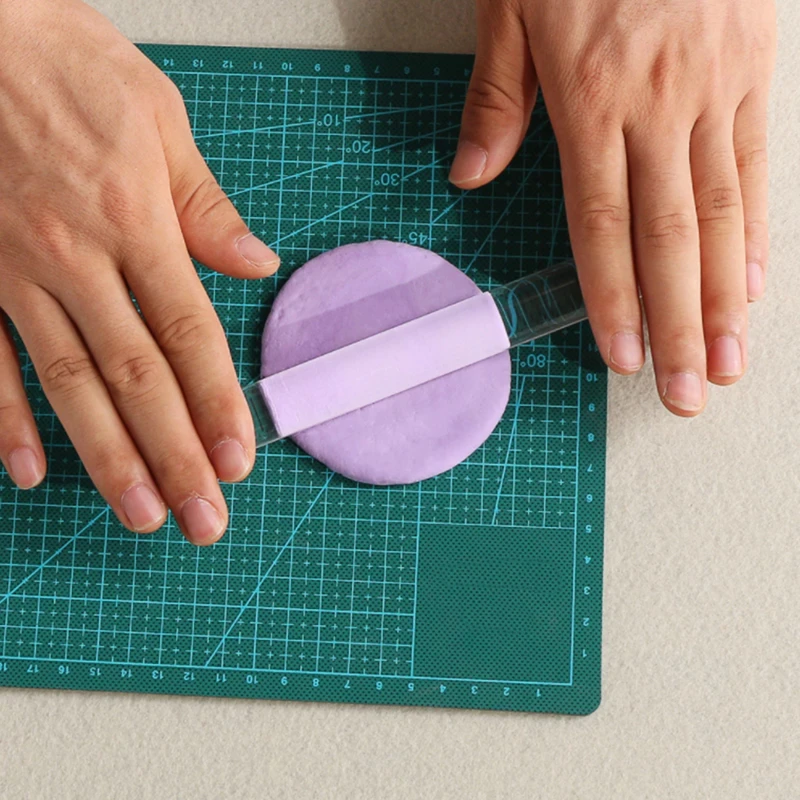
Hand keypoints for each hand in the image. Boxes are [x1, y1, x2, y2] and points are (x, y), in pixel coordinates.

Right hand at [0, 0, 279, 542]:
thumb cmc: (61, 58)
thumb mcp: (155, 116)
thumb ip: (203, 204)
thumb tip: (254, 262)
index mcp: (133, 219)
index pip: (188, 334)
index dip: (216, 403)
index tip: (239, 460)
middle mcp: (74, 257)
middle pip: (136, 376)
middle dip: (174, 455)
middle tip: (202, 520)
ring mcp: (10, 270)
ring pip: (67, 382)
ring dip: (106, 457)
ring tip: (141, 515)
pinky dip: (6, 419)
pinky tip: (32, 471)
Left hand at [452, 0, 775, 415]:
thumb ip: (498, 94)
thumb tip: (472, 174)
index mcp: (592, 94)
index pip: (601, 223)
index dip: (614, 298)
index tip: (623, 357)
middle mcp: (660, 102)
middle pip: (670, 237)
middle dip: (680, 325)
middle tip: (686, 394)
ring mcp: (717, 86)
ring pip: (724, 213)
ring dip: (727, 298)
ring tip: (728, 363)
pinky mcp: (756, 67)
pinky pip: (759, 164)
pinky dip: (759, 232)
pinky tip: (758, 282)